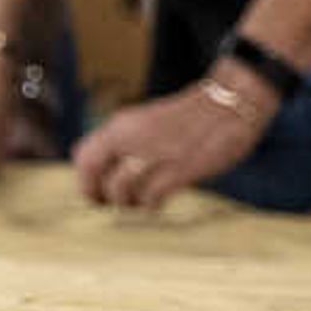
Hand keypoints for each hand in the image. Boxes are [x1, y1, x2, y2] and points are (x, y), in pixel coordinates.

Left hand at [73, 81, 267, 214]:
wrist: (228, 106)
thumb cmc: (187, 119)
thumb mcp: (145, 124)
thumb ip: (125, 144)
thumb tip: (107, 173)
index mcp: (120, 125)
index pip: (83, 155)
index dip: (84, 179)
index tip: (93, 192)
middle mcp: (131, 137)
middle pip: (94, 173)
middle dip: (98, 195)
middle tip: (109, 204)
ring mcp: (155, 154)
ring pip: (120, 190)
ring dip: (127, 203)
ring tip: (139, 202)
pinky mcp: (180, 169)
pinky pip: (151, 197)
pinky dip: (150, 205)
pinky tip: (158, 202)